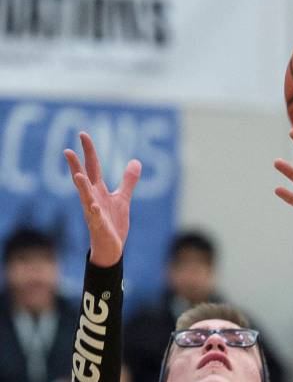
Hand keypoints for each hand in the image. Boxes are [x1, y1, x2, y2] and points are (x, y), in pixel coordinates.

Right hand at [63, 132, 140, 267]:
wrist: (111, 247)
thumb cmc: (113, 222)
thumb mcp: (122, 199)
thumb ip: (128, 181)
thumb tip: (136, 161)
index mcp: (98, 191)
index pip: (92, 167)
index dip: (88, 151)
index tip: (82, 134)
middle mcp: (92, 198)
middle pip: (83, 179)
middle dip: (76, 165)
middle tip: (67, 150)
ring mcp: (93, 212)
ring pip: (85, 198)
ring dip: (81, 187)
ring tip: (77, 175)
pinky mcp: (99, 226)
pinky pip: (95, 218)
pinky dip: (94, 211)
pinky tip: (94, 205)